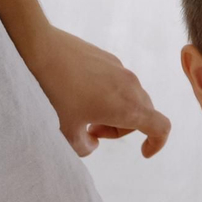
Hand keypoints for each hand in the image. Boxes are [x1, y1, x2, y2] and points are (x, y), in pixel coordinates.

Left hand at [23, 24, 171, 156]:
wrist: (40, 50)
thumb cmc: (55, 94)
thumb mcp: (66, 132)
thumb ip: (84, 147)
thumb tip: (92, 142)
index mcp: (128, 108)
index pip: (161, 127)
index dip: (157, 143)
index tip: (142, 152)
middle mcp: (131, 86)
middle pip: (142, 114)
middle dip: (122, 128)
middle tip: (92, 130)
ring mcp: (120, 69)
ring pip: (129, 97)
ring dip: (114, 111)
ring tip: (83, 112)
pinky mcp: (107, 58)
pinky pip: (117, 82)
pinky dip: (107, 94)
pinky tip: (78, 92)